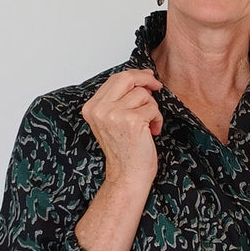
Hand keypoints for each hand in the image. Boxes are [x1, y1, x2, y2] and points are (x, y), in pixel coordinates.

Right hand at [82, 69, 162, 187]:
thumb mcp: (113, 121)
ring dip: (152, 108)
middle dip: (146, 80)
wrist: (127, 175)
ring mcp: (114, 114)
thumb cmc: (124, 151)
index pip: (115, 78)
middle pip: (127, 78)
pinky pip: (152, 108)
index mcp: (91, 108)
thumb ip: (119, 99)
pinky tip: (152, 131)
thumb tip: (141, 77)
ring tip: (148, 124)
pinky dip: (157, 119)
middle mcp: (99, 109)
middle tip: (157, 87)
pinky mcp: (131, 121)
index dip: (135, 75)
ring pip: (143, 94)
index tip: (148, 77)